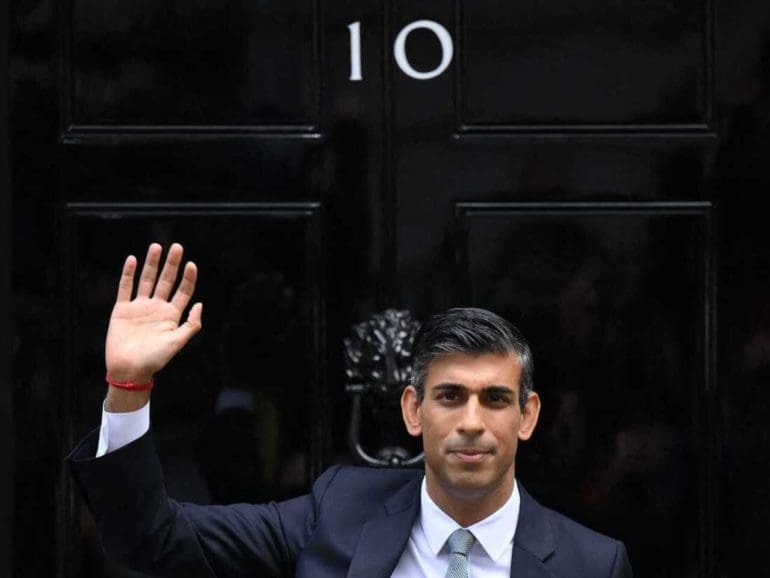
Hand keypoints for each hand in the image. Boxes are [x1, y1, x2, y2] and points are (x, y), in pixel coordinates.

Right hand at [105, 243, 202, 384]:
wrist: (129, 370)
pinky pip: (126, 288)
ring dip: (151, 264)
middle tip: (177, 247)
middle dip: (171, 264)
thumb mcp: (177, 342)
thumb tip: (200, 304)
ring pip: (146, 280)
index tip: (191, 264)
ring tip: (156, 247)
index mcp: (172, 315)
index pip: (183, 292)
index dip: (188, 278)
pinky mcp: (122, 309)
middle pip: (166, 281)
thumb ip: (191, 325)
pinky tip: (132, 260)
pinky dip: (128, 274)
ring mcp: (140, 307)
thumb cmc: (154, 359)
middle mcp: (157, 308)